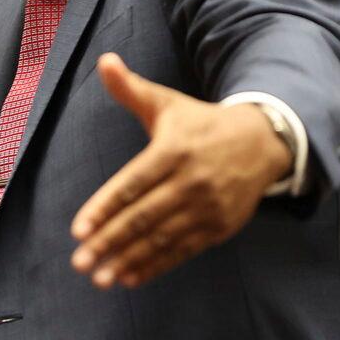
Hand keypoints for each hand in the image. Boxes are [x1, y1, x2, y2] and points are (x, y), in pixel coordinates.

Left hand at [70, 53, 291, 289]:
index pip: (133, 184)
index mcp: (174, 150)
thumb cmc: (201, 123)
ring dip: (129, 260)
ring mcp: (207, 207)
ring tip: (100, 277)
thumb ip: (131, 89)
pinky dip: (156, 265)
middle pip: (143, 216)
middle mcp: (191, 181)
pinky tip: (130, 277)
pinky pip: (182, 250)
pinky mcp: (219, 227)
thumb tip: (104, 61)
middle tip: (80, 261)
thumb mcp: (167, 104)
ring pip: (161, 238)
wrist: (261, 142)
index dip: (105, 208)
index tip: (78, 230)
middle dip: (109, 241)